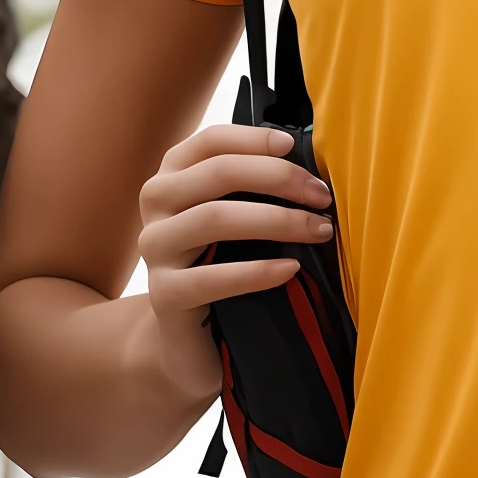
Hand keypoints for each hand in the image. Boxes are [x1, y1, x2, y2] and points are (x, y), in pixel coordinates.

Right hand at [136, 123, 333, 401]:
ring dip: (277, 220)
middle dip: (278, 178)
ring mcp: (155, 248)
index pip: (211, 141)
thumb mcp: (236, 215)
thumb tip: (310, 158)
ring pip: (215, 217)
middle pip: (218, 172)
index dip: (254, 138)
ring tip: (319, 230)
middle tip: (322, 196)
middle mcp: (157, 203)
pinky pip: (212, 277)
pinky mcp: (163, 295)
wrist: (188, 339)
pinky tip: (291, 268)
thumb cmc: (223, 262)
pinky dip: (257, 271)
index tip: (294, 146)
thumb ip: (255, 185)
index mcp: (174, 174)